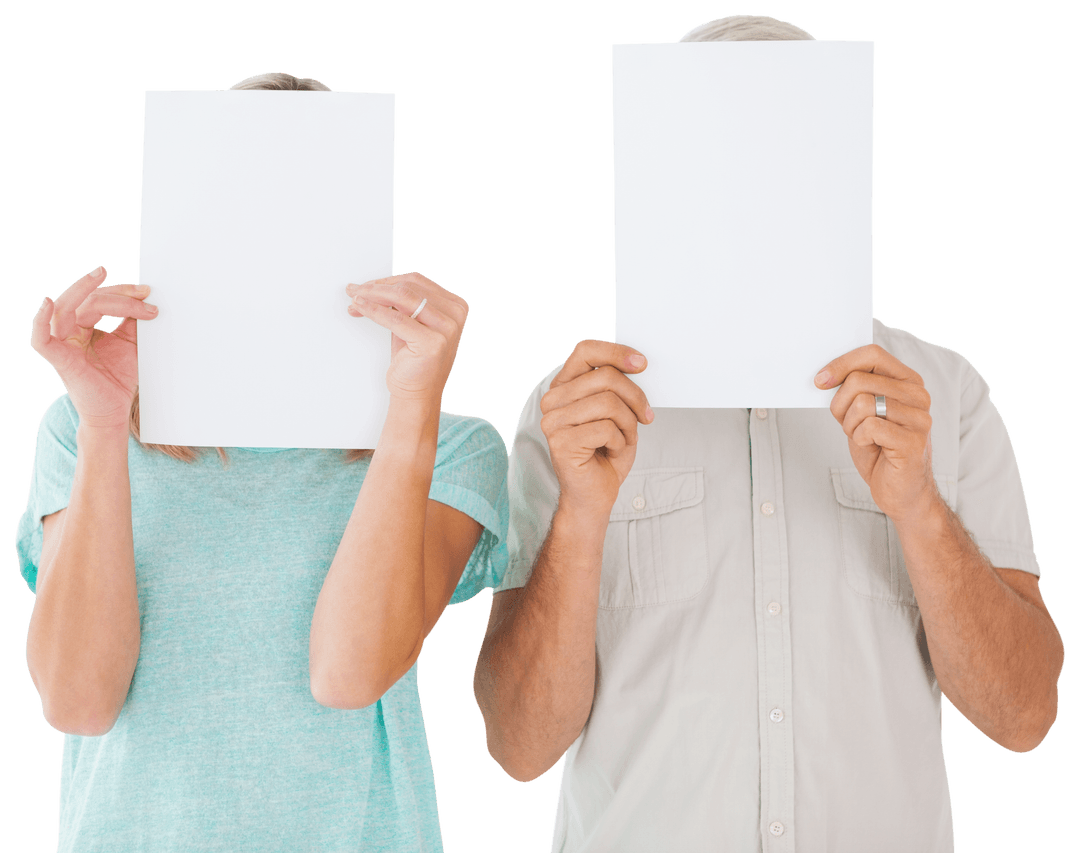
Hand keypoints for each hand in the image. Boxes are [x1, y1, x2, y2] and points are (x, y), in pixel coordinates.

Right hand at [29, 266, 158, 429]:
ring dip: (85, 292)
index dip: (122, 294)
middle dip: (115, 293)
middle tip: (140, 291)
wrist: (115, 411)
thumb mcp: (130, 343)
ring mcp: (63, 344)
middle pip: (86, 301)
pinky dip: (40, 320)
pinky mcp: (59, 360)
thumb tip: (144, 297)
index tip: (148, 294)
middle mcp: (70, 331)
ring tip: (102, 277)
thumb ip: (132, 321)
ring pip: (65, 309)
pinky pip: (41, 338)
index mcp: (84, 325)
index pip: (98, 300)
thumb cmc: (118, 378)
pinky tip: (47, 303)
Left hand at [346, 272, 467, 402]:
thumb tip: (370, 287)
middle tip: (355, 291)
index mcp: (455, 306)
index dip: (386, 281)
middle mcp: (455, 314)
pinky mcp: (433, 342)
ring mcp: (447, 328)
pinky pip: (396, 319)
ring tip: (355, 299)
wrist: (418, 394)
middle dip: (376, 288)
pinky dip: (374, 311)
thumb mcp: (411, 324)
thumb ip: (401, 304)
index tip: (366, 287)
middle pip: (408, 287)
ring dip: (373, 296)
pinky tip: (361, 308)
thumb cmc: (415, 362)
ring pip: (402, 298)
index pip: (416, 282)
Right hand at [540, 340, 653, 519]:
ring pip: (609, 402)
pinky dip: (620, 441)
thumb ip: (617, 387)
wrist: (594, 496)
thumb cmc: (605, 454)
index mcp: (564, 387)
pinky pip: (606, 428)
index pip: (586, 351)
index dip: (616, 352)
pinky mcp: (561, 442)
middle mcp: (553, 400)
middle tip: (646, 416)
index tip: (642, 363)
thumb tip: (637, 365)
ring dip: (628, 423)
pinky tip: (611, 451)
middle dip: (635, 397)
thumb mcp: (617, 412)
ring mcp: (553, 421)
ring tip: (624, 438)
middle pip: (605, 376)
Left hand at [816, 344, 937, 522]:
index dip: (841, 364)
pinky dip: (859, 438)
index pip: (872, 354)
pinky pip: (869, 427)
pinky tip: (871, 446)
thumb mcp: (863, 411)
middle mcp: (918, 395)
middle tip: (849, 424)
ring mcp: (919, 418)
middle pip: (860, 380)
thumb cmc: (879, 449)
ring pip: (862, 403)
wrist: (901, 490)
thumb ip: (854, 389)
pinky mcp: (913, 442)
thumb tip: (825, 376)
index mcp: (908, 381)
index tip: (820, 380)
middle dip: (841, 404)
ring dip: (850, 424)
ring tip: (863, 437)